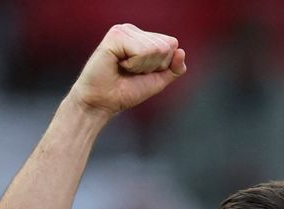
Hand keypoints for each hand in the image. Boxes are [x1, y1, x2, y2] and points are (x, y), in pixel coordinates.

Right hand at [69, 24, 186, 116]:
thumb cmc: (125, 91)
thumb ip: (174, 68)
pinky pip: (142, 51)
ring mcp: (123, 30)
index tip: (141, 73)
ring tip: (124, 69)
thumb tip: (181, 51)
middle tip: (131, 72)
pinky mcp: (115, 36)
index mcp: (142, 36)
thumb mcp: (157, 80)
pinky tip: (118, 65)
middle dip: (153, 66)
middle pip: (166, 46)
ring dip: (142, 66)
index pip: (171, 44)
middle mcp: (132, 30)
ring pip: (155, 49)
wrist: (102, 103)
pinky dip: (134, 65)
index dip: (162, 65)